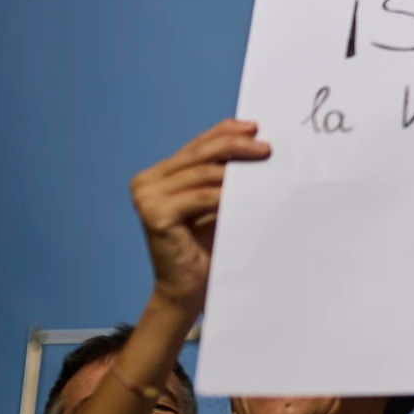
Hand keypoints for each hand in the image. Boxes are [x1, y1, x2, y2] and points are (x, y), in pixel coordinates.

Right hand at [130, 120, 271, 311]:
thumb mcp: (217, 199)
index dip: (226, 131)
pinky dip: (225, 193)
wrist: (190, 286)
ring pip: (201, 172)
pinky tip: (247, 191)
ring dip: (235, 168)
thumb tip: (257, 141)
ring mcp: (146, 196)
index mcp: (160, 173)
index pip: (197, 144)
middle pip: (199, 154)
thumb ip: (224, 172)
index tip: (256, 127)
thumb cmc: (207, 243)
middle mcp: (147, 180)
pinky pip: (199, 196)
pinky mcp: (154, 214)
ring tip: (264, 163)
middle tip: (266, 147)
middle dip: (235, 145)